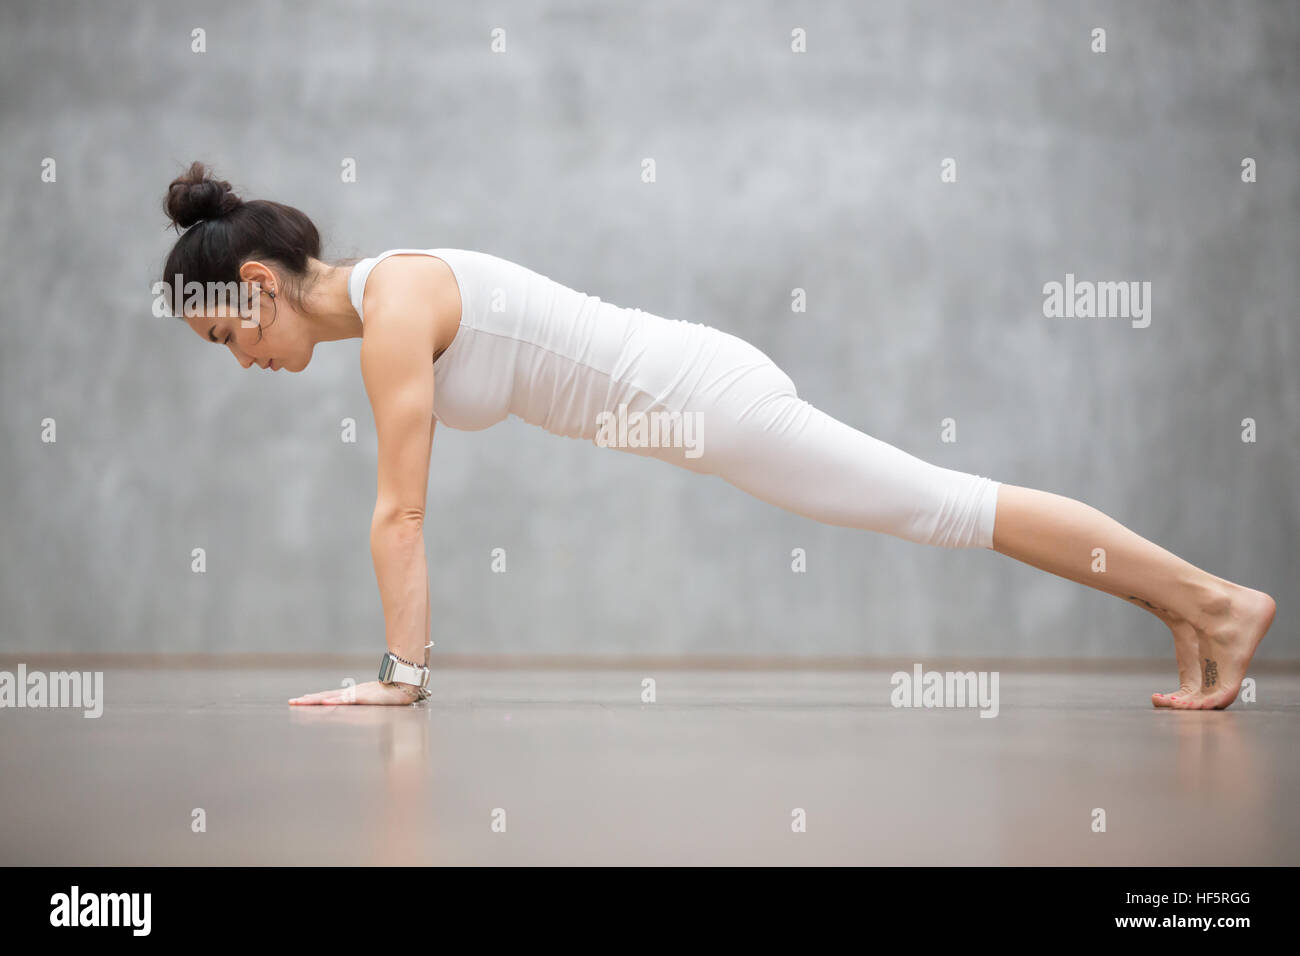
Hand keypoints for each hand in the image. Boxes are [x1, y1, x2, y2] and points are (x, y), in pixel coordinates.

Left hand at [289, 680, 423, 705]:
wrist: (404, 685)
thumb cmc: (391, 693)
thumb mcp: (373, 700)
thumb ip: (363, 702)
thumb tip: (355, 703)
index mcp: (351, 694)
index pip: (328, 696)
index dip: (313, 698)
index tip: (300, 700)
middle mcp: (350, 693)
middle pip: (324, 696)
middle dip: (307, 700)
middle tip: (291, 702)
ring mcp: (356, 694)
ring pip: (331, 697)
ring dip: (315, 700)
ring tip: (302, 701)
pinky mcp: (363, 697)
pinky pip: (347, 700)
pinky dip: (335, 700)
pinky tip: (325, 702)